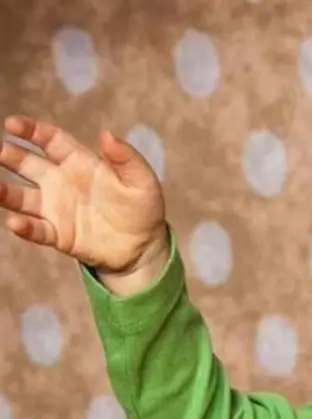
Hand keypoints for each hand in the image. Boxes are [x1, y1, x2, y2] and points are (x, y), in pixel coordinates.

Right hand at [0, 116, 167, 276]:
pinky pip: (37, 229)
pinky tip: (15, 223)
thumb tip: (106, 134)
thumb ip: (127, 158)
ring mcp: (56, 208)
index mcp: (79, 162)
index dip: (31, 130)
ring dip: (5, 191)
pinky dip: (25, 227)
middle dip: (9, 155)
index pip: (50, 140)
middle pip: (27, 164)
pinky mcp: (59, 235)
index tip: (12, 124)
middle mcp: (60, 182)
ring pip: (22, 196)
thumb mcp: (143, 182)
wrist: (144, 247)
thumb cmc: (143, 209)